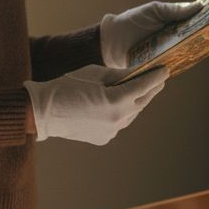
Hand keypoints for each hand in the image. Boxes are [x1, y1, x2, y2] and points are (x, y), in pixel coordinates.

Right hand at [23, 65, 168, 144]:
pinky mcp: (104, 138)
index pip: (143, 86)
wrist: (43, 113)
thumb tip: (135, 74)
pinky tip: (115, 105)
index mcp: (116, 100)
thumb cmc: (66, 87)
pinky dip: (120, 113)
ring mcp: (112, 131)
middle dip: (151, 90)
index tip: (165, 70)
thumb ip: (118, 75)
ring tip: (136, 91)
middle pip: (141, 102)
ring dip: (134, 102)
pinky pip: (118, 123)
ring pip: (131, 114)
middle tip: (158, 80)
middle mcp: (118, 119)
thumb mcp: (93, 74)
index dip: (155, 77)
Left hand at [100, 1, 202, 68]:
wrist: (110, 42)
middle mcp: (175, 41)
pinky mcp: (162, 68)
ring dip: (197, 49)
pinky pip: (175, 66)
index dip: (208, 20)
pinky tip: (191, 57)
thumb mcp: (154, 10)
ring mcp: (169, 55)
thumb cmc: (132, 22)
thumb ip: (174, 10)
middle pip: (195, 39)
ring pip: (188, 53)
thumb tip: (199, 5)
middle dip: (207, 35)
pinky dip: (182, 62)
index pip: (196, 23)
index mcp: (175, 25)